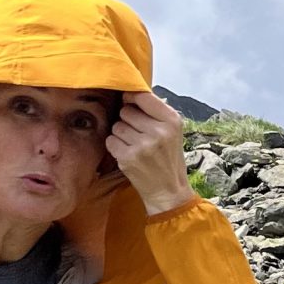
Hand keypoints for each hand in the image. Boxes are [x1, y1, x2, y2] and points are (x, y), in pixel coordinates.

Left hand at [106, 90, 193, 215]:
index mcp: (172, 121)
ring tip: (134, 145)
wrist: (168, 190)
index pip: (143, 97)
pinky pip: (111, 140)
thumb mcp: (173, 131)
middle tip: (137, 133)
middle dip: (127, 120)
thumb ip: (156, 111)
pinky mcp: (128, 158)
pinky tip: (128, 153)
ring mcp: (143, 145)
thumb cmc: (168, 157)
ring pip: (117, 126)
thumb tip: (132, 93)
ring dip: (121, 134)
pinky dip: (115, 146)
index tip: (129, 102)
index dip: (131, 98)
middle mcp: (159, 132)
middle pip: (126, 111)